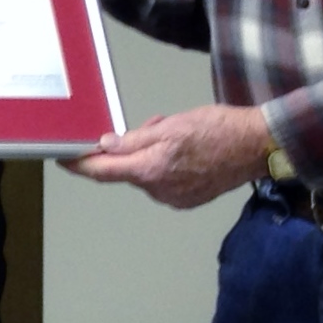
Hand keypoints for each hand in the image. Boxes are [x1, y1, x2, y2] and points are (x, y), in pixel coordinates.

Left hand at [63, 103, 269, 208]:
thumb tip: (105, 146)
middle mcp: (160, 191)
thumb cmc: (219, 130)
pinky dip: (164, 163)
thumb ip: (135, 139)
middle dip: (130, 147)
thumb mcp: (171, 126)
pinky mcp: (189, 198)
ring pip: (146, 172)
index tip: (62, 158)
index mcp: (151, 171)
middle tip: (152, 124)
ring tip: (174, 131)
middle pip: (126, 170)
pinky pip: (163, 179)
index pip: (102, 172)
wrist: (260, 147)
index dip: (79, 165)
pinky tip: (184, 148)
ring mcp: (175, 198)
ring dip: (149, 152)